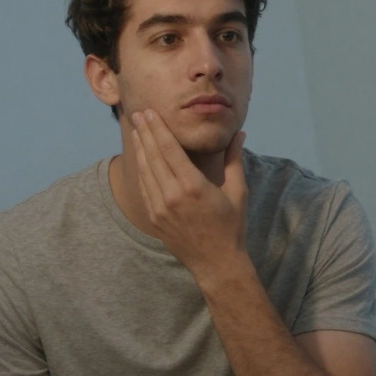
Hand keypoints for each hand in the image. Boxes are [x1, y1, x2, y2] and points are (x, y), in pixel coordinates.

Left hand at [130, 109, 249, 279]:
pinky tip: (141, 157)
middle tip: (138, 114)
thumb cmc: (231, 226)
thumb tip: (239, 134)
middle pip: (153, 156)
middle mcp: (172, 195)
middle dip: (145, 133)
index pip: (169, 150)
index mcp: (193, 186)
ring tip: (136, 130)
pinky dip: (140, 168)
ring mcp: (159, 207)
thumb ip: (234, 160)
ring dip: (140, 148)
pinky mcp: (154, 217)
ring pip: (144, 170)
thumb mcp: (238, 192)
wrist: (216, 262)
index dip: (157, 129)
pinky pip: (144, 187)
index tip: (150, 113)